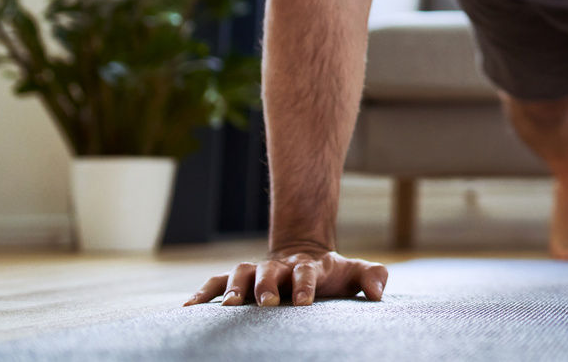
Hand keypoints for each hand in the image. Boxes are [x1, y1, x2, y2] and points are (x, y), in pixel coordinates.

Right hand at [183, 248, 387, 306]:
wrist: (304, 258)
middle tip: (266, 303)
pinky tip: (189, 309)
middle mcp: (277, 267)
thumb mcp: (354, 272)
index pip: (306, 272)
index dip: (305, 284)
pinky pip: (215, 284)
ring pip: (240, 274)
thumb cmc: (332, 275)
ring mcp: (256, 272)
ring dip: (232, 288)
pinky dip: (203, 293)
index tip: (303, 302)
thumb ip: (372, 276)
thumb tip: (378, 292)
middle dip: (266, 285)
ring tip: (227, 307)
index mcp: (306, 267)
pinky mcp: (237, 281)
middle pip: (269, 271)